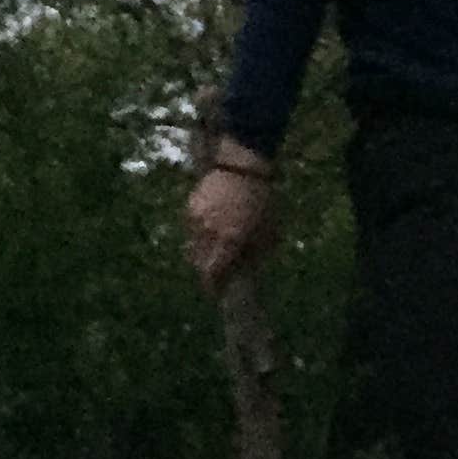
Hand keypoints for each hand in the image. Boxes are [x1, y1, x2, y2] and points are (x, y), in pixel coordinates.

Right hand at [185, 164, 278, 290]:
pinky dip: (201, 234)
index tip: (215, 293)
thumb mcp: (268, 231)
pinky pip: (192, 229)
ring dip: (203, 253)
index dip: (212, 287)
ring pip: (194, 247)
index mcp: (229, 241)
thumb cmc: (262, 200)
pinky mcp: (190, 207)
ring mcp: (196, 220)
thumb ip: (255, 255)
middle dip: (208, 271)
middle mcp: (208, 234)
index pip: (212, 273)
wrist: (242, 165)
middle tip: (218, 272)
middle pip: (200, 264)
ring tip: (217, 249)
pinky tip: (213, 227)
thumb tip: (245, 271)